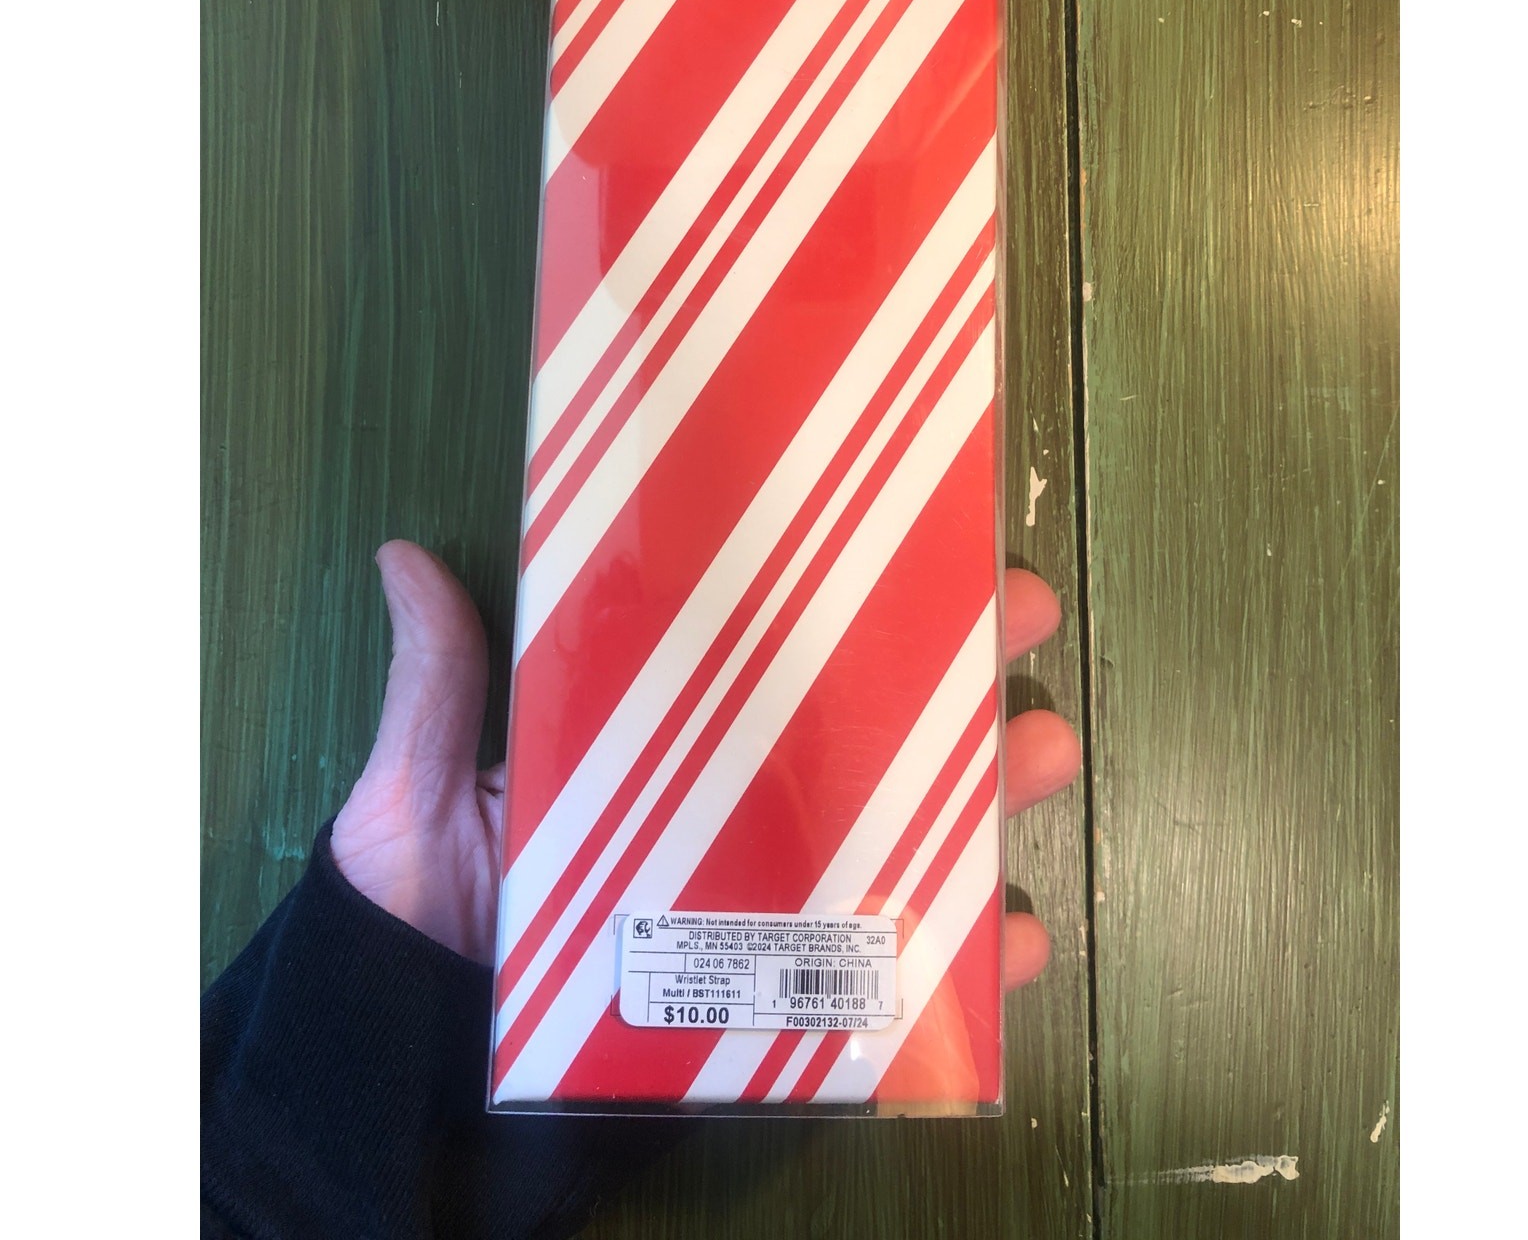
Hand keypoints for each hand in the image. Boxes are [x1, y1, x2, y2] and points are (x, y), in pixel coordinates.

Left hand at [332, 542, 1080, 982]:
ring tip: (1045, 753)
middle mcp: (729, 819)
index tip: (916, 530)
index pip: (770, 655)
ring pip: (901, 843)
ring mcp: (763, 911)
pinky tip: (1022, 942)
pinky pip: (887, 987)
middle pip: (861, 736)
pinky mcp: (779, 1002)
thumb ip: (435, 692)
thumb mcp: (414, 797)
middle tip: (1022, 612)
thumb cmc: (418, 923)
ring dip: (988, 799)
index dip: (847, 593)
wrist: (413, 1078)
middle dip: (954, 671)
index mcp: (662, 748)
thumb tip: (402, 556)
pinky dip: (963, 973)